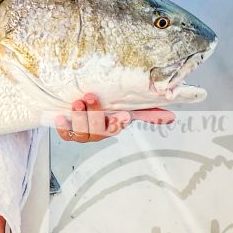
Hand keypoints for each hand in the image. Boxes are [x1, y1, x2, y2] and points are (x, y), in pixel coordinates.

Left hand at [55, 93, 173, 142]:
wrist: (80, 106)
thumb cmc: (107, 107)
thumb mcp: (127, 106)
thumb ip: (148, 111)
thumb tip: (172, 117)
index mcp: (114, 125)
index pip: (118, 127)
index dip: (119, 123)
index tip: (122, 115)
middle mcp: (100, 132)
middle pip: (99, 129)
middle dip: (95, 114)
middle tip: (90, 97)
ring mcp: (84, 133)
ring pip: (83, 133)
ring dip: (80, 118)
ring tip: (77, 103)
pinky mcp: (69, 132)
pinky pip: (66, 135)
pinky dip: (63, 128)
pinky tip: (60, 117)